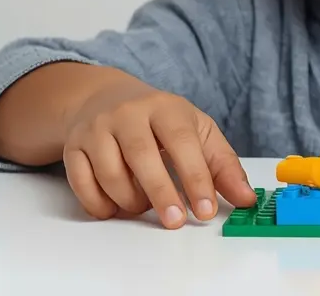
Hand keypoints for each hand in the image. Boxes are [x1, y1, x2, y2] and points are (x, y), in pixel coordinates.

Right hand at [62, 76, 255, 228]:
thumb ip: (223, 165)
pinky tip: (116, 206)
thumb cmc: (160, 121)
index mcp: (165, 107)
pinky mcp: (73, 147)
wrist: (105, 98)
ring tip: (144, 205)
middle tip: (175, 222)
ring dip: (130, 200)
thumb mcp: (197, 131)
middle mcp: (127, 113)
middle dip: (160, 193)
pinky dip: (101, 204)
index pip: (182, 141)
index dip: (195, 177)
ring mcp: (96, 129)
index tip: (206, 210)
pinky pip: (83, 184)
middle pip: (141, 155)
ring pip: (110, 174)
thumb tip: (247, 199)